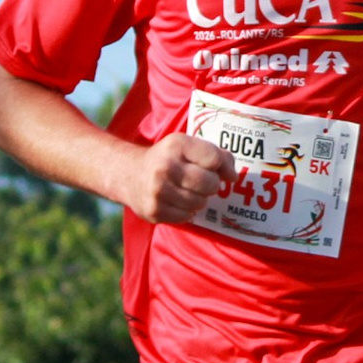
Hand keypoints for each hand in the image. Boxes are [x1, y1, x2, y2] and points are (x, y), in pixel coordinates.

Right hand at [122, 132, 238, 223]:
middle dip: (211, 185)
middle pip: (210, 184)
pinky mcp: (153, 210)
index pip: (213, 159)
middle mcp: (165, 167)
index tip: (220, 171)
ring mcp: (158, 190)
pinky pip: (186, 217)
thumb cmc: (167, 159)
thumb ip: (215, 155)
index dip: (222, 167)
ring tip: (188, 191)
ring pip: (200, 203)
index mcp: (176, 145)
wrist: (128, 174)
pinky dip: (187, 212)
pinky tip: (177, 201)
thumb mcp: (186, 146)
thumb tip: (234, 177)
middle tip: (202, 183)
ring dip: (199, 200)